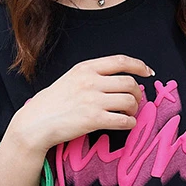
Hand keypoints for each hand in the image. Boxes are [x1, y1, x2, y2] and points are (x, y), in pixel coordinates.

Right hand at [11, 54, 153, 152]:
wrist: (37, 122)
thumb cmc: (54, 102)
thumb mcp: (71, 79)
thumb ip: (92, 76)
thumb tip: (119, 80)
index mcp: (86, 68)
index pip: (121, 61)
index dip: (139, 66)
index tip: (148, 72)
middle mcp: (91, 81)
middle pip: (129, 82)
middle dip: (138, 93)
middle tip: (136, 101)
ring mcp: (93, 100)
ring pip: (129, 100)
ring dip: (135, 108)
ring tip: (130, 113)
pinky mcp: (94, 119)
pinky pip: (124, 120)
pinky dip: (131, 122)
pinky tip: (127, 124)